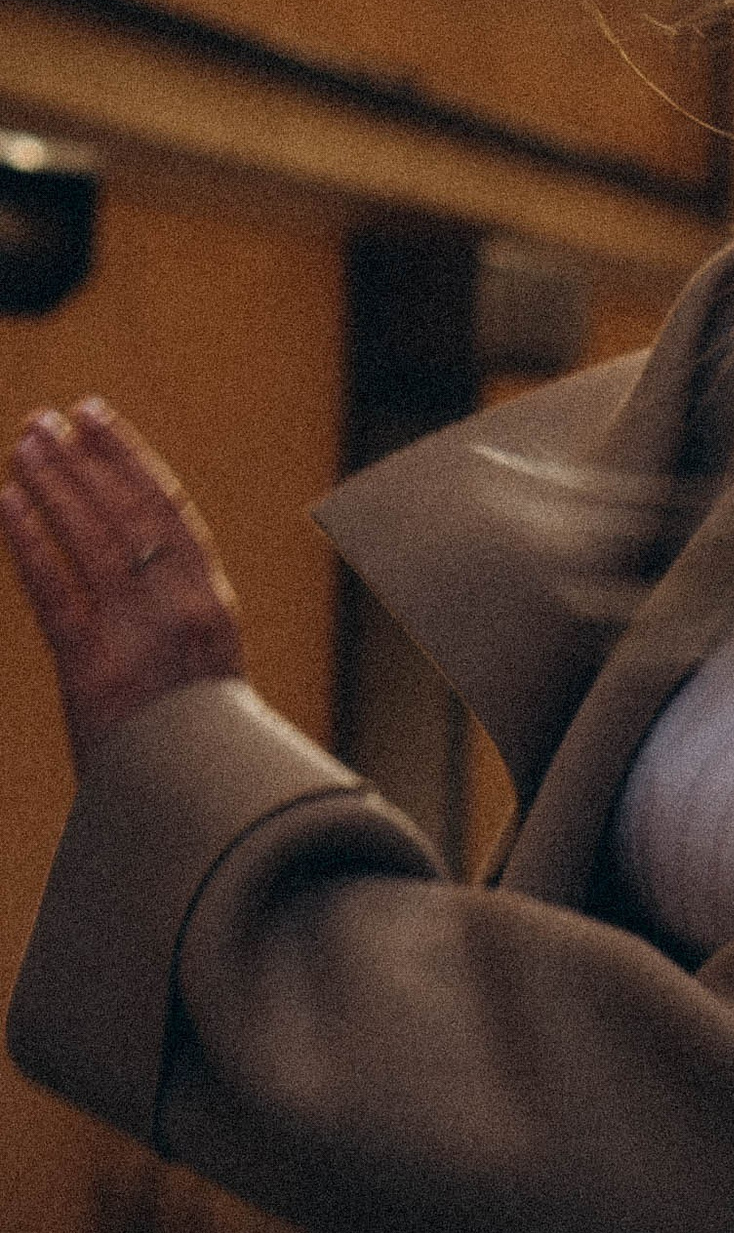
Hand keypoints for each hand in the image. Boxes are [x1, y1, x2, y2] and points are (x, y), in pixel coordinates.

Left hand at [1, 398, 247, 775]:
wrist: (197, 813)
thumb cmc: (198, 748)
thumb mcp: (205, 672)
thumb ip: (178, 618)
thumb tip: (141, 562)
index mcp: (213, 606)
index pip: (168, 511)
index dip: (129, 459)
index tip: (97, 420)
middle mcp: (182, 611)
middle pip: (127, 514)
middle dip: (84, 459)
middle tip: (45, 420)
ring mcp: (138, 638)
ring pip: (91, 539)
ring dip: (54, 484)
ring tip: (24, 445)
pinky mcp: (94, 669)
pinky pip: (54, 590)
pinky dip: (29, 541)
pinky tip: (5, 503)